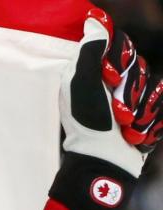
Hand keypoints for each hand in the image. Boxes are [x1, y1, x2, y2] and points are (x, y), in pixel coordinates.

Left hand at [61, 10, 162, 179]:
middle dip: (130, 91)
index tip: (111, 78)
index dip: (120, 59)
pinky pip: (160, 101)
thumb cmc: (88, 126)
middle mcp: (111, 81)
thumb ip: (90, 51)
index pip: (119, 44)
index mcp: (92, 71)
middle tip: (117, 113)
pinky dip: (148, 121)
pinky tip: (134, 135)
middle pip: (137, 64)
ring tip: (125, 128)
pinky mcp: (144, 112)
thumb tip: (95, 19)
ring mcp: (129, 97)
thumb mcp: (82, 85)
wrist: (105, 162)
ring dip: (138, 110)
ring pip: (151, 83)